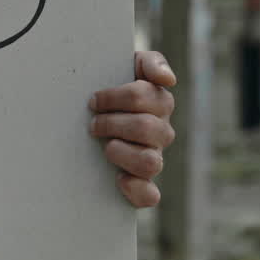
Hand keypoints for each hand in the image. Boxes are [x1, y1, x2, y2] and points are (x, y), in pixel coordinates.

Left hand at [90, 51, 176, 208]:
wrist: (92, 114)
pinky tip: (119, 179)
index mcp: (158, 104)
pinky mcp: (142, 184)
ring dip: (123, 153)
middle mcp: (159, 132)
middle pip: (147, 128)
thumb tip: (167, 79)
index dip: (115, 97)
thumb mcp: (128, 65)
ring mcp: (152, 158)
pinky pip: (150, 196)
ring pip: (151, 162)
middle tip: (94, 124)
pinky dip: (136, 189)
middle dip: (113, 123)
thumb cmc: (110, 88)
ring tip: (106, 146)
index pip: (144, 96)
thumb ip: (150, 63)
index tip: (93, 101)